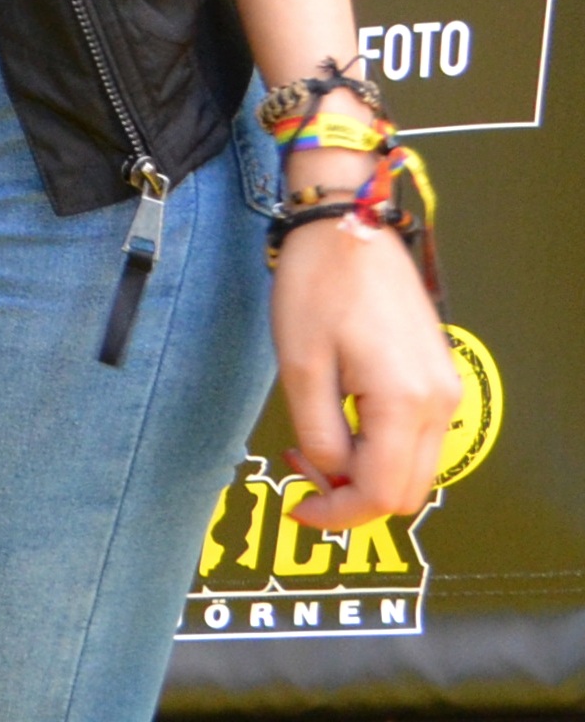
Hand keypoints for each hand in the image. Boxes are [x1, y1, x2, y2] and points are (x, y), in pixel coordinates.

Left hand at [271, 190, 461, 530]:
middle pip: (406, 491)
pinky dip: (380, 446)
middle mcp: (439, 404)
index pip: (381, 494)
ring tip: (313, 442)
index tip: (296, 506)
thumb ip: (318, 432)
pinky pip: (417, 438)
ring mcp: (445, 390)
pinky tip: (340, 420)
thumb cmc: (317, 286)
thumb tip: (330, 474)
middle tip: (299, 466)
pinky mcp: (439, 377)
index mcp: (404, 404)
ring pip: (414, 468)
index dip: (337, 513)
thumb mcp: (300, 365)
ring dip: (367, 472)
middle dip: (352, 496)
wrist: (348, 226)